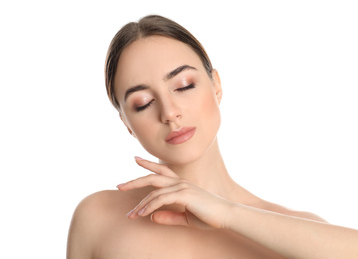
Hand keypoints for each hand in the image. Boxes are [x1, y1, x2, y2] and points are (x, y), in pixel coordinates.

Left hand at [117, 157, 233, 229]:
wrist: (226, 215)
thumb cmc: (208, 216)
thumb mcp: (185, 217)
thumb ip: (169, 216)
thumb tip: (152, 217)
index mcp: (181, 184)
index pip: (161, 171)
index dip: (148, 164)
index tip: (135, 159)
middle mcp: (180, 182)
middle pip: (152, 177)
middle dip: (134, 181)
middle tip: (119, 187)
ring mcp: (182, 187)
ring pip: (154, 191)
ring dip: (140, 204)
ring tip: (131, 214)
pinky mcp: (184, 195)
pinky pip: (161, 199)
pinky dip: (149, 206)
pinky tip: (142, 213)